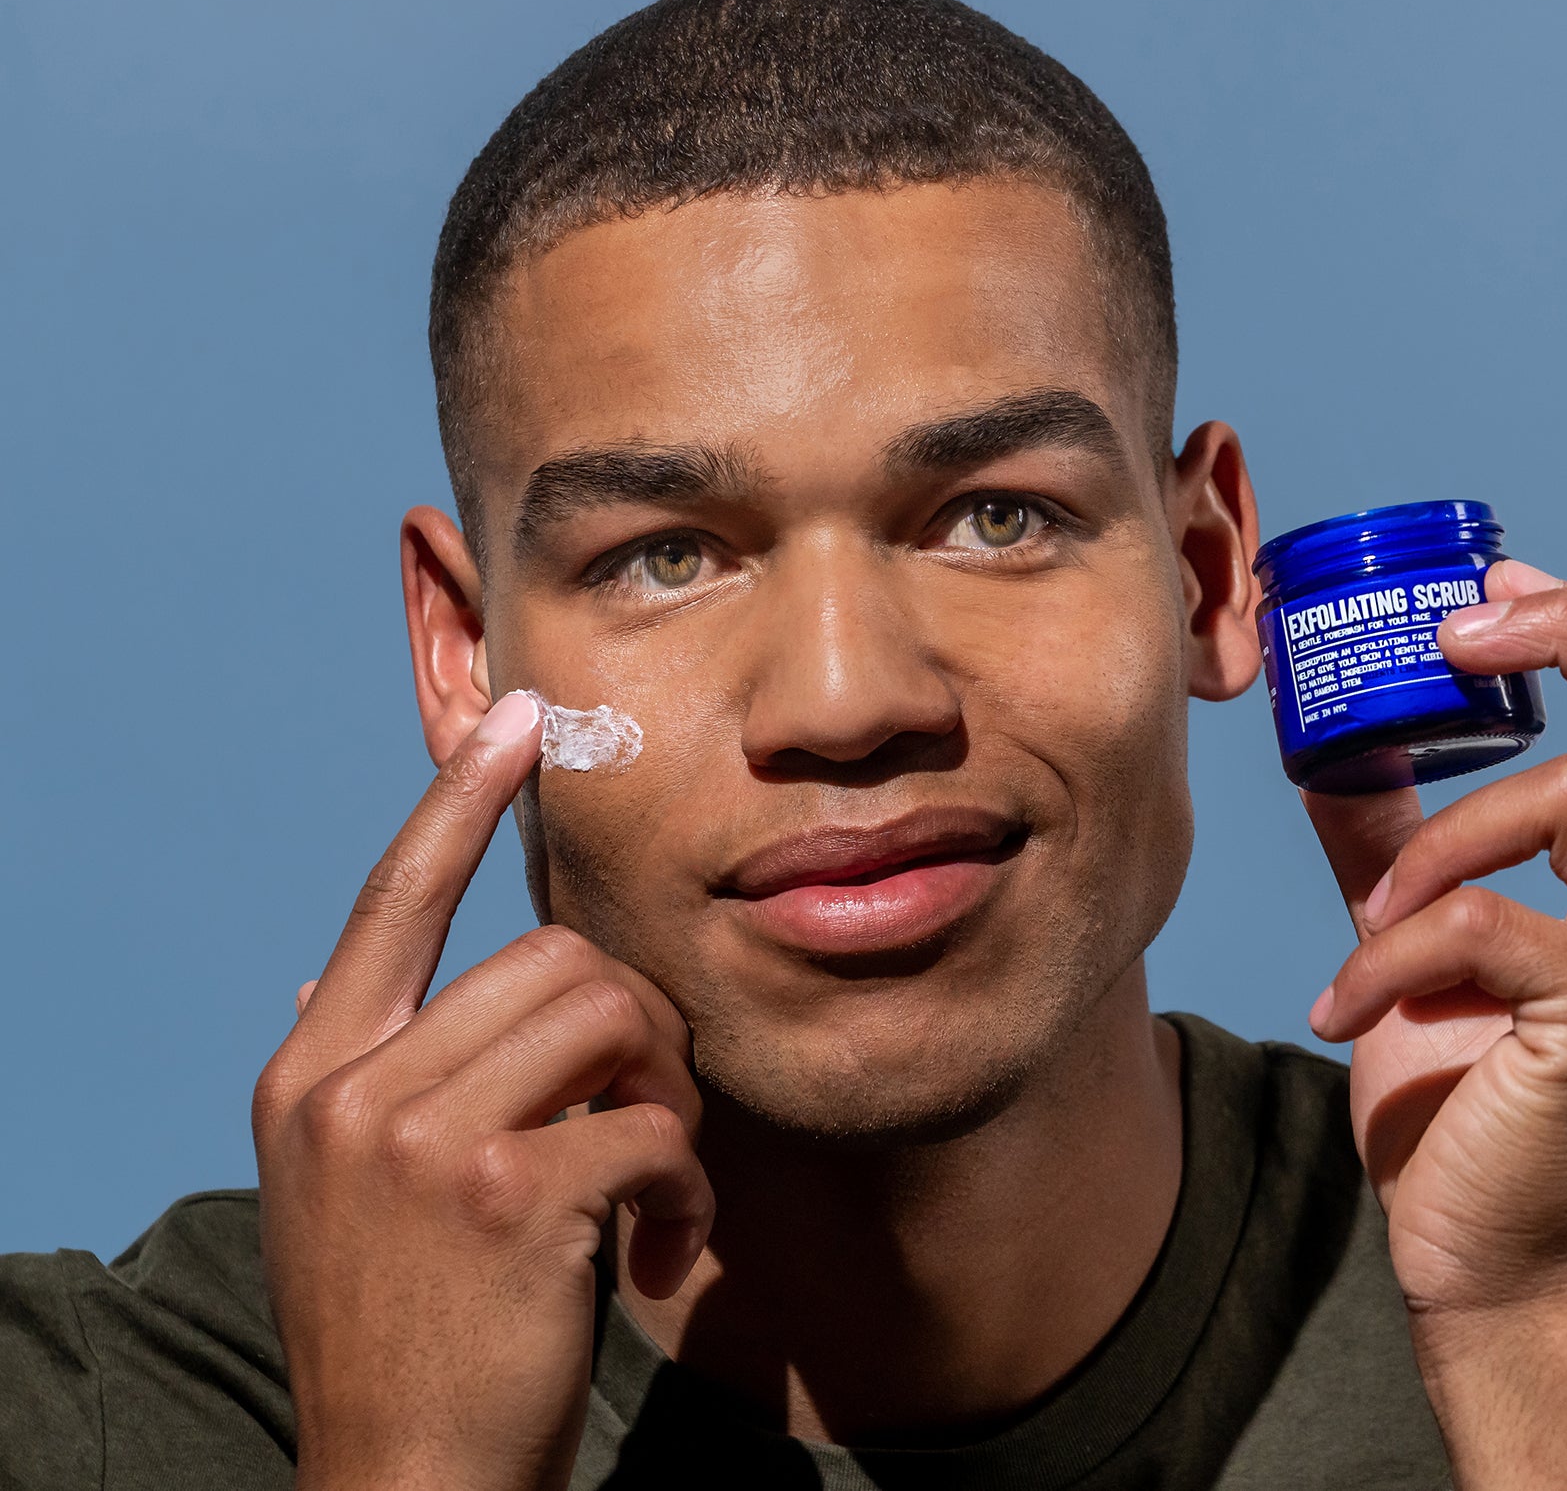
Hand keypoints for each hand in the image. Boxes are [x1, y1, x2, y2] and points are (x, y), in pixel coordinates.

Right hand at [252, 691, 712, 1490]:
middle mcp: (351, 1090)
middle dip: (635, 1033)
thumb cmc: (404, 1330)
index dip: (459, 805)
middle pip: (553, 964)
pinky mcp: (507, 1193)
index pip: (391, 902)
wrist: (405, 1484)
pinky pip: (652, 1125)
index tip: (522, 719)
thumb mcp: (340, 1193)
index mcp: (313, 1077)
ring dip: (667, 1105)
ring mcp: (420, 1138)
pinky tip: (658, 1255)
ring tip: (652, 1190)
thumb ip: (352, 1073)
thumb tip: (320, 974)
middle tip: (648, 1119)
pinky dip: (684, 1189)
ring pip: (612, 1021)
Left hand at [1302, 562, 1566, 1484]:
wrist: (1494, 1274)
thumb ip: (1406, 851)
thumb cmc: (1475, 1117)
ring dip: (1434, 843)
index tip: (1495, 593)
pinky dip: (1384, 952)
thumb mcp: (1438, 956)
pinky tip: (1342, 1012)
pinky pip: (1479, 918)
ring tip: (1368, 921)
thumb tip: (1336, 750)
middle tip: (1455, 630)